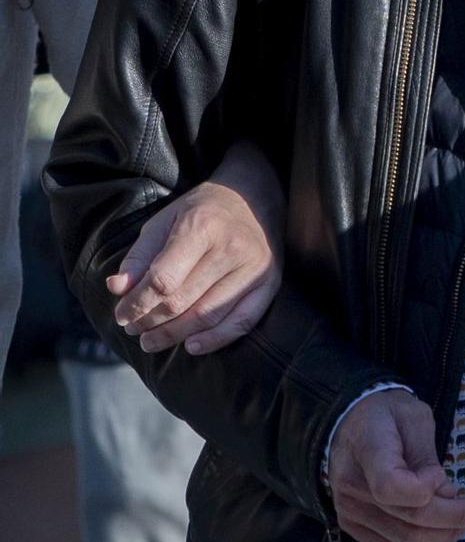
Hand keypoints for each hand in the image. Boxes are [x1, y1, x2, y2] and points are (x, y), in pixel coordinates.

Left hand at [108, 141, 284, 354]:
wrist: (254, 195)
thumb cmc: (202, 211)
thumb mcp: (164, 221)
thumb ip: (140, 256)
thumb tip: (116, 289)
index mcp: (201, 226)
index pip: (162, 280)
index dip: (136, 304)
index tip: (121, 316)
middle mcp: (231, 247)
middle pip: (182, 301)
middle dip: (150, 322)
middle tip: (133, 331)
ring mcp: (254, 267)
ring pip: (208, 316)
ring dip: (174, 335)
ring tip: (151, 341)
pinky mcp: (270, 282)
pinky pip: (242, 322)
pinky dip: (215, 340)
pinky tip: (191, 346)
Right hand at [329, 389, 464, 541]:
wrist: (351, 425)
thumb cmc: (388, 415)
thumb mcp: (414, 418)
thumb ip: (428, 457)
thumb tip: (446, 496)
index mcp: (366, 448)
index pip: (390, 486)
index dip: (423, 489)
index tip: (440, 474)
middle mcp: (351, 486)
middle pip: (407, 519)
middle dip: (452, 518)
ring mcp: (349, 512)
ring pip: (404, 541)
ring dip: (443, 535)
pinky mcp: (354, 528)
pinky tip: (445, 530)